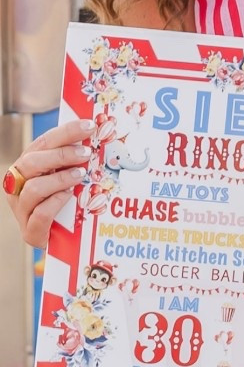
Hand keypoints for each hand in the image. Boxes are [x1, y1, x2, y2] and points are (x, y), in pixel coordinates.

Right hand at [7, 120, 91, 255]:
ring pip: (33, 188)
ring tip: (81, 176)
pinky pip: (39, 214)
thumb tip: (101, 135)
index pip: (43, 142)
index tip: (89, 126)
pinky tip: (69, 196)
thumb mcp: (70, 176)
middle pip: (31, 161)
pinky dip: (55, 203)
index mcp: (27, 167)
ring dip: (60, 179)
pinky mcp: (30, 232)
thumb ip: (76, 159)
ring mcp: (22, 210)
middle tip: (87, 153)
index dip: (65, 132)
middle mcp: (19, 186)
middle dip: (61, 154)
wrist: (63, 240)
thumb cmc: (68, 202)